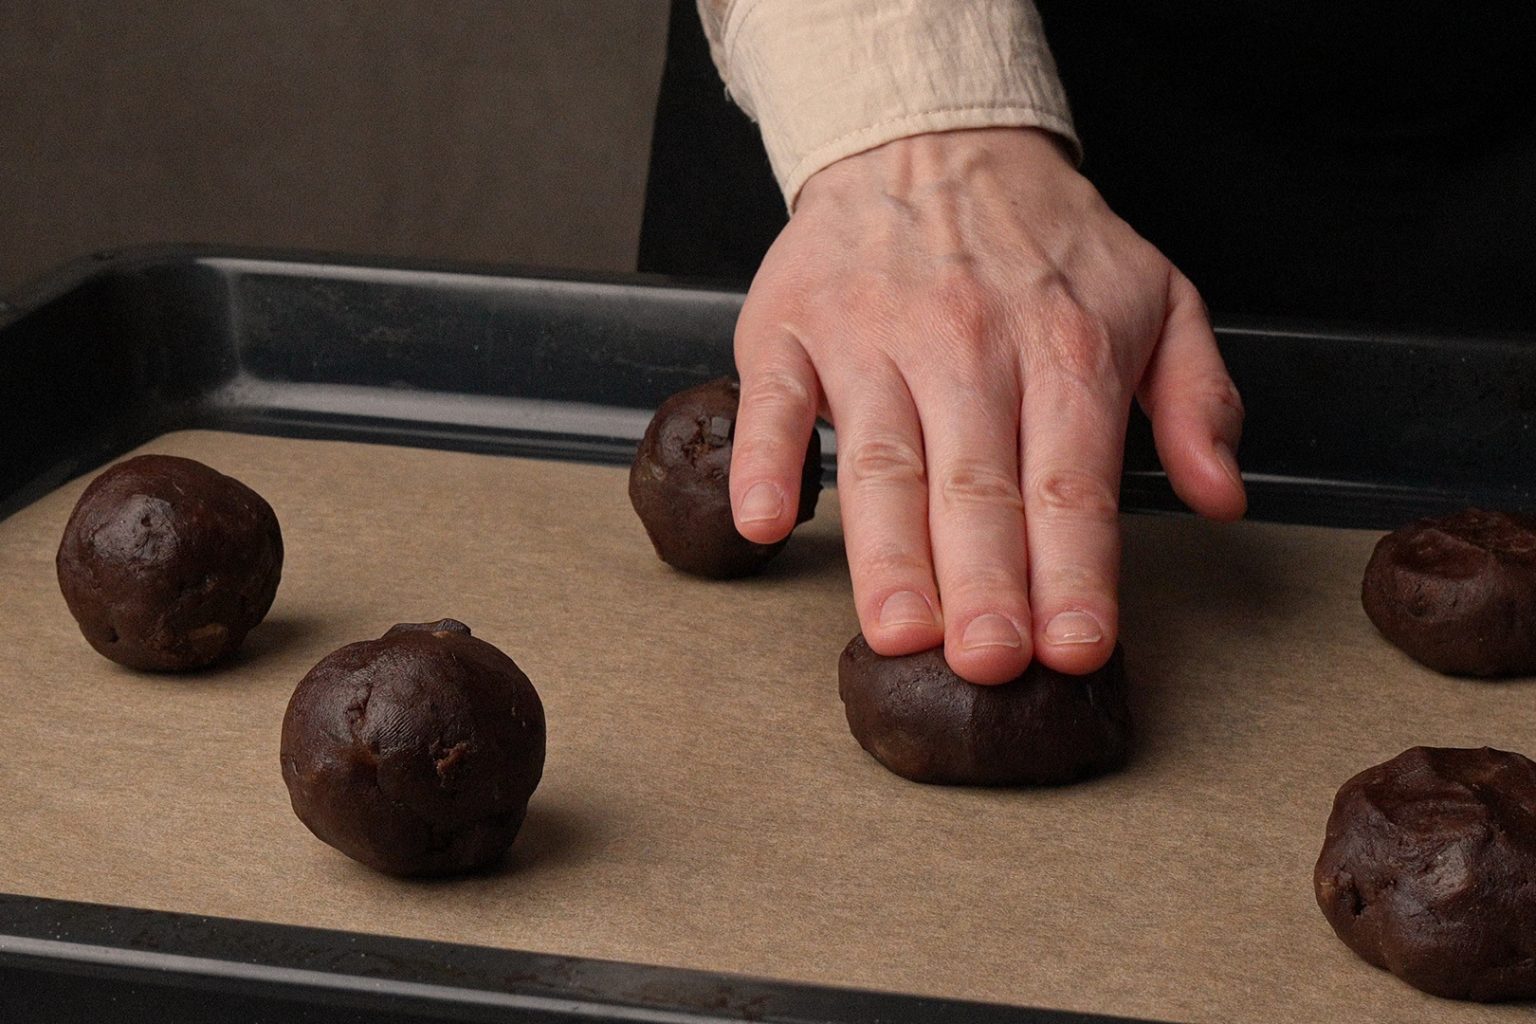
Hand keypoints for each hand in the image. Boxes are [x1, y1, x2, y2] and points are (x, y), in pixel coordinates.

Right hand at [728, 127, 1244, 682]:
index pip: (1072, 481)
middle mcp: (969, 346)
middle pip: (977, 485)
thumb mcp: (1158, 294)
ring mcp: (872, 338)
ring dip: (889, 550)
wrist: (931, 137)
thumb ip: (1196, 398)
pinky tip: (767, 518)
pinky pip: (775, 400)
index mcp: (1064, 349)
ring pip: (883, 459)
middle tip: (988, 662)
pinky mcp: (794, 329)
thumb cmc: (1043, 238)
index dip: (1074, 570)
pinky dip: (767, 457)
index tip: (1075, 647)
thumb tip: (1220, 497)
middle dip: (985, 582)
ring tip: (899, 630)